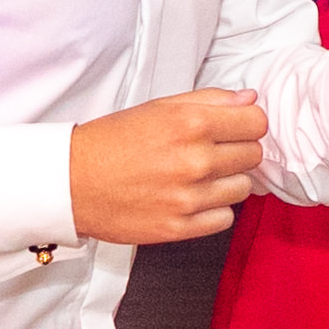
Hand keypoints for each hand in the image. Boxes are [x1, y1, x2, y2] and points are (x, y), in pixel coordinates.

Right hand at [70, 89, 268, 242]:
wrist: (71, 182)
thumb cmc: (112, 142)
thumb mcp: (158, 107)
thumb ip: (208, 100)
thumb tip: (249, 100)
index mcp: (191, 123)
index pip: (257, 123)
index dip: (248, 124)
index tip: (236, 128)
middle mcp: (194, 160)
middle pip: (253, 155)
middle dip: (238, 151)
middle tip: (212, 152)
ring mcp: (188, 197)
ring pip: (243, 188)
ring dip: (227, 182)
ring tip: (199, 177)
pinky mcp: (180, 227)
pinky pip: (225, 218)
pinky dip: (214, 209)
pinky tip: (191, 199)